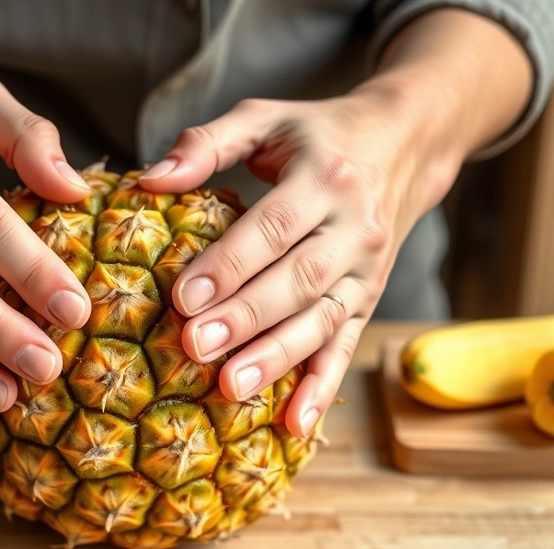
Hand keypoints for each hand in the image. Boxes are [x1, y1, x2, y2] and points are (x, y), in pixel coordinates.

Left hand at [136, 8, 533, 438]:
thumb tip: (150, 180)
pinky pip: (347, 346)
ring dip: (277, 358)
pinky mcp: (368, 298)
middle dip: (245, 318)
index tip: (182, 297)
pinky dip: (322, 386)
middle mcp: (353, 227)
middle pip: (297, 280)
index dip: (229, 265)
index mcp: (324, 177)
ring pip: (322, 320)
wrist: (403, 143)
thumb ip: (206, 143)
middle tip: (194, 347)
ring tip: (231, 386)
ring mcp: (366, 269)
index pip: (273, 228)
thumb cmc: (316, 134)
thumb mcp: (264, 119)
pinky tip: (296, 425)